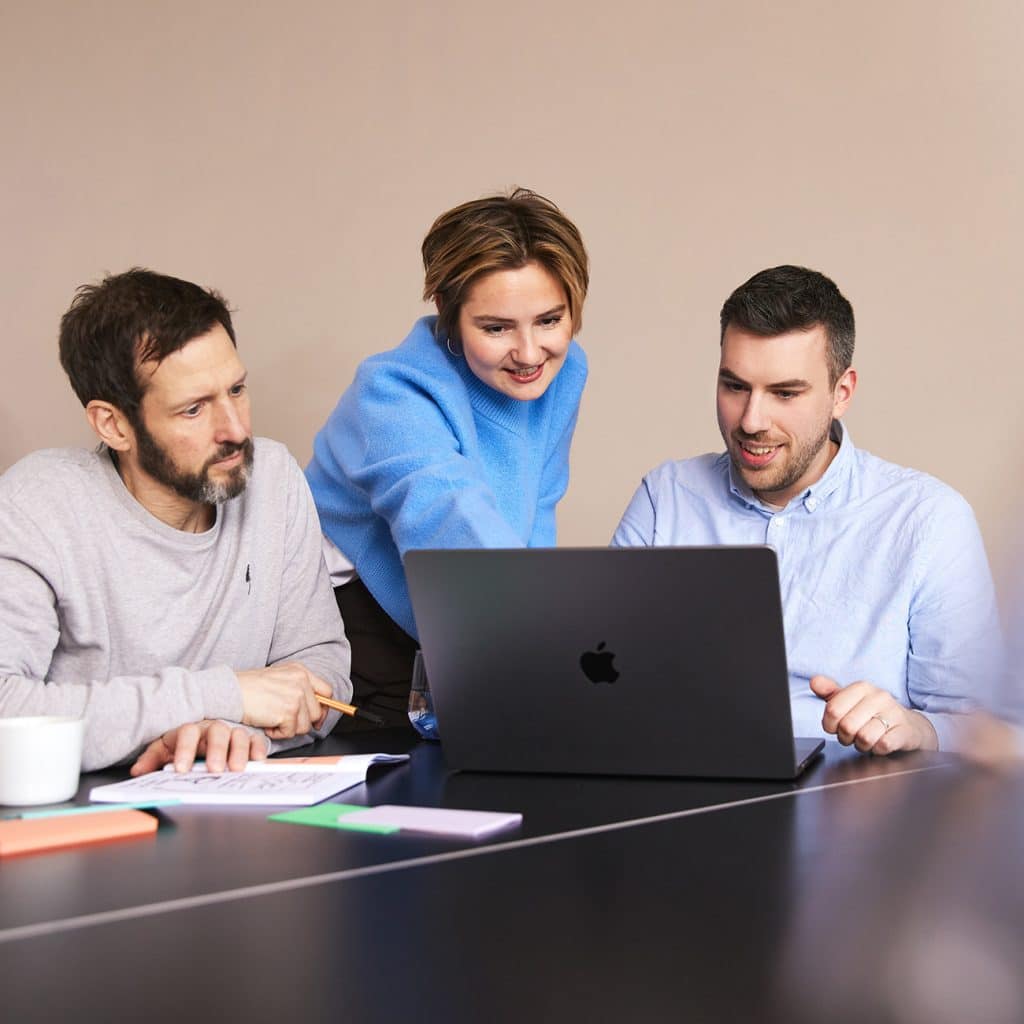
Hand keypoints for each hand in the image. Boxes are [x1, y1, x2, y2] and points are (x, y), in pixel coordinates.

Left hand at [130, 720, 268, 774]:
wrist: (209, 737)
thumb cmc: (187, 746)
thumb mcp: (167, 750)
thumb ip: (153, 759)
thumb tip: (137, 771)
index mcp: (192, 730)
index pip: (187, 733)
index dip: (185, 750)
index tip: (181, 769)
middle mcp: (213, 728)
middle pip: (216, 731)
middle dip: (216, 750)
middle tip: (214, 769)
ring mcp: (233, 732)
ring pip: (238, 734)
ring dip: (238, 751)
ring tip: (236, 769)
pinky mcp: (250, 739)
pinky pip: (256, 740)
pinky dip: (258, 748)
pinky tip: (257, 760)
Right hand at [235, 661, 331, 738]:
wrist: (229, 691)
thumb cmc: (248, 687)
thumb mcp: (279, 679)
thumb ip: (298, 689)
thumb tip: (317, 712)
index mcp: (300, 671)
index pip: (327, 692)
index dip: (323, 709)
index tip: (315, 718)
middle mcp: (301, 681)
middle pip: (318, 712)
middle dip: (302, 722)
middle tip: (284, 720)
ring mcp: (296, 696)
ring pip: (305, 726)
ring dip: (287, 728)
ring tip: (271, 718)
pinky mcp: (288, 712)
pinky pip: (290, 733)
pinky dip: (277, 733)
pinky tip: (266, 723)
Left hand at [810, 675, 938, 754]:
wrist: (909, 726)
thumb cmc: (874, 714)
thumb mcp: (850, 700)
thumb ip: (830, 692)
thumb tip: (814, 682)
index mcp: (862, 688)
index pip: (832, 709)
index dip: (829, 725)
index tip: (835, 727)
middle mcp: (879, 697)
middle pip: (847, 726)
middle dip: (846, 737)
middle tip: (852, 736)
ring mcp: (894, 714)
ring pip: (864, 738)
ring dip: (861, 745)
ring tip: (866, 740)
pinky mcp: (905, 731)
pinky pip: (883, 745)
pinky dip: (877, 750)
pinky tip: (880, 743)